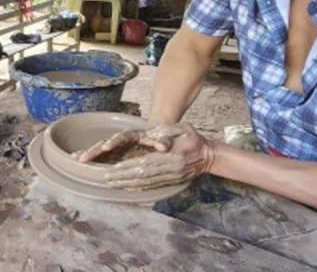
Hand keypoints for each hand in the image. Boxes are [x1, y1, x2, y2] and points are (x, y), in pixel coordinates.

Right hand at [72, 124, 185, 162]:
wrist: (157, 136)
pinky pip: (100, 157)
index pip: (121, 137)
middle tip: (83, 157)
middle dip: (94, 150)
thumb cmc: (161, 138)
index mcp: (132, 135)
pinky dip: (89, 157)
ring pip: (99, 150)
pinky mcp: (114, 155)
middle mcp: (121, 140)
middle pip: (105, 143)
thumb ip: (162, 141)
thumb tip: (164, 147)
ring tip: (76, 159)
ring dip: (88, 154)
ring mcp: (116, 148)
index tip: (106, 146)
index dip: (114, 142)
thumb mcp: (164, 138)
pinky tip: (76, 160)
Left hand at [74, 123, 215, 190]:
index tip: (116, 167)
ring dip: (127, 184)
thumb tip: (157, 140)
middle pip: (143, 175)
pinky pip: (151, 187)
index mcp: (173, 157)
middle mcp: (171, 170)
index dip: (131, 166)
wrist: (209, 156)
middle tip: (107, 177)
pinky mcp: (170, 183)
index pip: (147, 162)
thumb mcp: (185, 128)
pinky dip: (138, 188)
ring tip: (112, 183)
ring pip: (145, 183)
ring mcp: (170, 178)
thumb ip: (170, 130)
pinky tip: (126, 188)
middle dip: (124, 177)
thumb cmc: (194, 139)